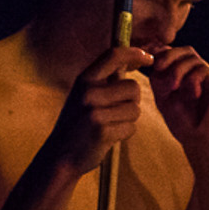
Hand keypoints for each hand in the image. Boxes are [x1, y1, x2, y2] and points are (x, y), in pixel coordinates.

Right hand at [47, 46, 151, 175]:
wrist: (60, 155)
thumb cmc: (77, 124)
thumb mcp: (84, 96)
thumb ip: (104, 81)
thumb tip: (131, 63)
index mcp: (84, 80)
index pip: (113, 56)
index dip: (135, 53)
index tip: (148, 58)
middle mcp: (89, 93)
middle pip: (134, 88)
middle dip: (133, 101)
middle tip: (117, 111)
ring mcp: (95, 112)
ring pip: (135, 109)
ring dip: (129, 119)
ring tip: (110, 124)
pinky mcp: (103, 131)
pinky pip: (131, 127)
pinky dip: (125, 133)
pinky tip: (109, 136)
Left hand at [148, 45, 208, 153]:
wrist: (200, 143)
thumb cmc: (183, 125)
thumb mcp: (163, 96)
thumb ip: (159, 75)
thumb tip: (155, 53)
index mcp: (190, 77)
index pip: (178, 54)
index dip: (164, 53)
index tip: (152, 62)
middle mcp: (204, 76)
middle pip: (186, 50)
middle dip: (169, 56)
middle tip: (159, 68)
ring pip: (193, 58)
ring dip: (178, 70)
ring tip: (173, 88)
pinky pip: (203, 69)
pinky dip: (192, 80)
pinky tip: (192, 95)